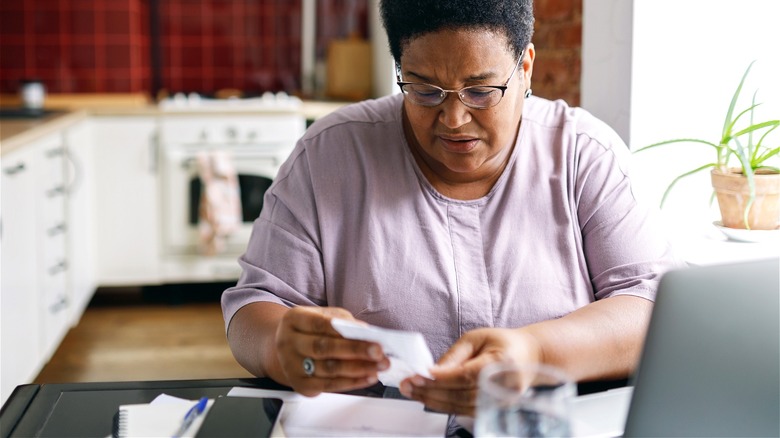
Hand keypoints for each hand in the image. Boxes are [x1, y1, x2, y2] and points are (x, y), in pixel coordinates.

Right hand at [275, 306, 389, 396]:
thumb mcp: (323, 316)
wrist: (288, 349)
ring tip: (379, 366)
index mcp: (294, 319)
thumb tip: (367, 333)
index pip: (320, 324)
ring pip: (328, 369)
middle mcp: (288, 342)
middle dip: (355, 351)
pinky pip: (328, 385)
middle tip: (379, 353)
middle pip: (324, 348)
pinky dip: (351, 382)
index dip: (345, 330)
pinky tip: (368, 377)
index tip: (371, 336)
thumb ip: (343, 322)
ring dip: (358, 369)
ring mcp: (291, 365)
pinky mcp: (299, 384)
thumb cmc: (312, 329)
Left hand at [399, 327, 540, 414]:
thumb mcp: (477, 338)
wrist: (530, 357)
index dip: (441, 378)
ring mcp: (500, 403)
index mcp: (500, 363)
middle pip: (460, 395)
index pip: (466, 375)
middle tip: (407, 384)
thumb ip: (455, 355)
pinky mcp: (494, 411)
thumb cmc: (503, 343)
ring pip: (460, 407)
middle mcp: (502, 387)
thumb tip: (431, 370)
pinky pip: (464, 411)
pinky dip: (443, 405)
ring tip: (411, 391)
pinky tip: (428, 397)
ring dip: (432, 400)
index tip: (418, 375)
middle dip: (429, 391)